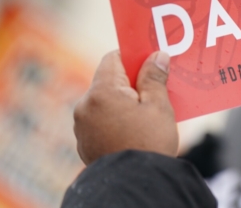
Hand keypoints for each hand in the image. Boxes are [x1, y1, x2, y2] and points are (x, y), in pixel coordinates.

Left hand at [73, 50, 177, 164]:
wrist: (136, 185)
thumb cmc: (149, 143)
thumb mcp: (158, 106)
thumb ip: (155, 77)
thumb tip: (157, 56)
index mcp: (101, 92)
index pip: (113, 58)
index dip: (133, 57)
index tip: (151, 62)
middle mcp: (85, 106)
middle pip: (108, 81)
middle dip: (131, 82)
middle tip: (154, 90)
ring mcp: (82, 126)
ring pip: (105, 102)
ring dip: (122, 102)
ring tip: (146, 114)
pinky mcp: (84, 143)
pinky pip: (100, 121)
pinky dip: (114, 120)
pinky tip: (134, 130)